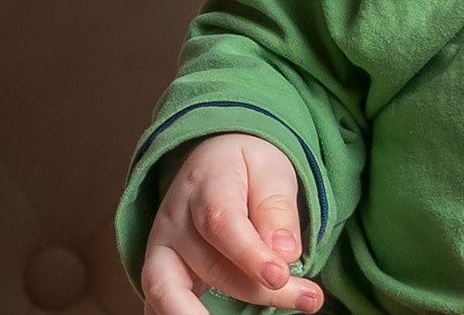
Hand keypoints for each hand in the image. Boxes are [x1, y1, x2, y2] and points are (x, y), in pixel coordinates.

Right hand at [142, 132, 323, 314]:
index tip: (280, 275)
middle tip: (306, 298)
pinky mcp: (158, 272)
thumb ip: (277, 208)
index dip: (249, 254)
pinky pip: (156, 303)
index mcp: (204, 183)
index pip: (221, 223)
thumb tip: (285, 253)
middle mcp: (173, 220)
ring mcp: (160, 249)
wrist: (213, 162)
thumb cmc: (247, 167)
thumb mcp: (272, 170)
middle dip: (258, 289)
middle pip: (210, 265)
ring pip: (175, 291)